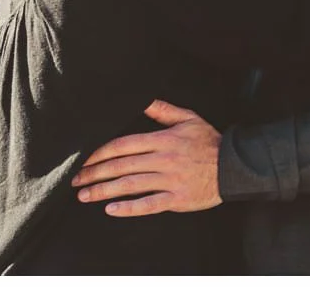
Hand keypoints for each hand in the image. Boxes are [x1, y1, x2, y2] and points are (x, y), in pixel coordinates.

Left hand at [72, 100, 221, 215]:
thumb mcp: (189, 119)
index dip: (99, 153)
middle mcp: (163, 159)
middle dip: (94, 174)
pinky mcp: (176, 199)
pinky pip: (149, 205)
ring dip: (104, 191)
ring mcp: (169, 180)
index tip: (83, 160)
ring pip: (130, 185)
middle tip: (75, 181)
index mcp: (163, 139)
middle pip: (121, 166)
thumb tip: (142, 99)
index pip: (124, 144)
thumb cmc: (209, 142)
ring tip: (84, 196)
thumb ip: (163, 110)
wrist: (234, 167)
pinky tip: (111, 210)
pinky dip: (129, 208)